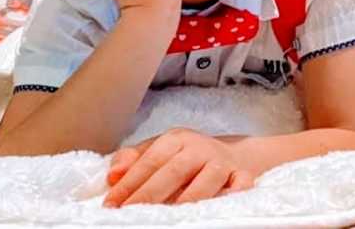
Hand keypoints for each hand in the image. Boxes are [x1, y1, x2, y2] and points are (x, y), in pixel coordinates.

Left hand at [103, 128, 255, 206]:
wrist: (236, 153)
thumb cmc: (189, 157)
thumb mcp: (161, 150)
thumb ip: (134, 159)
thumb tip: (113, 175)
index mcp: (176, 140)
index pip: (149, 161)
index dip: (129, 183)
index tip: (112, 204)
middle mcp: (200, 149)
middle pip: (174, 171)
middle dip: (150, 194)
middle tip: (130, 213)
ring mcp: (222, 162)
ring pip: (207, 179)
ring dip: (188, 198)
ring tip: (168, 215)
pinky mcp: (243, 175)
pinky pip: (242, 183)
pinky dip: (236, 191)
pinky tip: (222, 202)